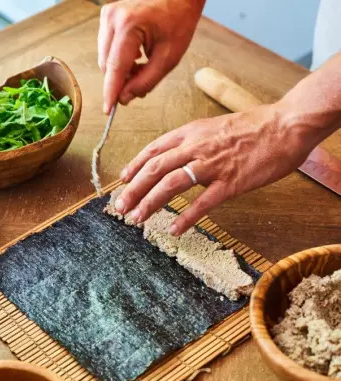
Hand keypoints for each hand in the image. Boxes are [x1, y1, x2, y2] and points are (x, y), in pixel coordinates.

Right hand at [98, 0, 203, 112]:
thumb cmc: (178, 20)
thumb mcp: (168, 58)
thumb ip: (145, 81)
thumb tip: (124, 98)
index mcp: (129, 25)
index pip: (115, 67)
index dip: (111, 92)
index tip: (107, 110)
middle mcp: (113, 18)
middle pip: (107, 66)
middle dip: (122, 80)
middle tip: (141, 81)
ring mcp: (108, 16)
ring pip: (105, 59)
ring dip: (121, 70)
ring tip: (142, 64)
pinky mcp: (107, 17)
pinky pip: (107, 49)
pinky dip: (120, 58)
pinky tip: (136, 54)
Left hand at [113, 104, 313, 234]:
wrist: (286, 124)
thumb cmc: (254, 126)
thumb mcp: (215, 126)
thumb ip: (194, 141)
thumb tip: (178, 156)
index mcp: (191, 132)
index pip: (153, 149)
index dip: (135, 165)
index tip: (123, 179)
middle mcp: (196, 147)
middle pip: (154, 169)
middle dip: (133, 189)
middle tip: (120, 206)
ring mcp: (212, 165)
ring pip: (170, 185)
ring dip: (149, 203)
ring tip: (137, 218)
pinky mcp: (231, 183)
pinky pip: (202, 203)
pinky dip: (186, 218)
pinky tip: (174, 229)